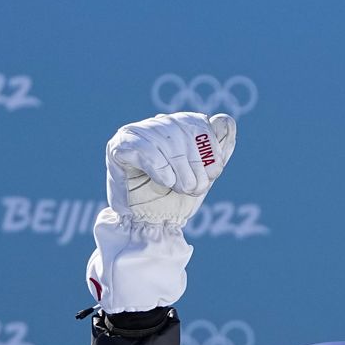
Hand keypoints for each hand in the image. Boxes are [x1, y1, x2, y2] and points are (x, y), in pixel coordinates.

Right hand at [86, 112, 237, 312]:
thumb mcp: (205, 175)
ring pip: (164, 139)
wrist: (151, 225)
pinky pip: (142, 148)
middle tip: (195, 188)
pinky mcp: (118, 147)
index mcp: (179, 126)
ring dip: (178, 169)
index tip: (212, 174)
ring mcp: (136, 133)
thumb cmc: (177, 199)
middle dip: (194, 164)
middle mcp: (157, 125)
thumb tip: (226, 119)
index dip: (209, 149)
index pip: (198, 123)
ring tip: (180, 188)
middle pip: (181, 131)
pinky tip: (165, 181)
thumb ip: (219, 148)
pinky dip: (158, 166)